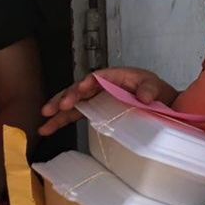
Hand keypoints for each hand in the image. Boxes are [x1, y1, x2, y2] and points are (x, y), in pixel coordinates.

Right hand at [40, 67, 174, 135]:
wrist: (158, 103)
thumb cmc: (153, 90)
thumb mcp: (154, 86)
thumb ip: (149, 89)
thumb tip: (144, 97)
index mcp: (114, 76)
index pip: (98, 77)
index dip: (88, 82)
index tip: (81, 89)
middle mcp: (100, 85)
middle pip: (80, 88)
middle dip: (67, 96)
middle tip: (57, 107)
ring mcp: (95, 97)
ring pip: (73, 101)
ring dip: (58, 109)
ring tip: (45, 119)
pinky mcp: (93, 109)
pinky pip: (75, 113)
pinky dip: (61, 120)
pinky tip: (48, 128)